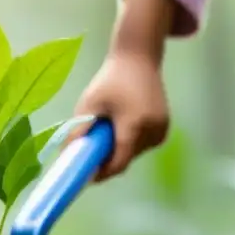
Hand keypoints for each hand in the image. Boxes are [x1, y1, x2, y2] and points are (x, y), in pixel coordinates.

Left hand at [70, 52, 169, 181]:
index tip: (88, 175)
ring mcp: (162, 129)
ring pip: (135, 154)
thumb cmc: (110, 80)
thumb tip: (68, 156)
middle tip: (93, 145)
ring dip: (120, 149)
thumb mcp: (89, 103)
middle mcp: (153, 130)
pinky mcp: (165, 128)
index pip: (119, 162)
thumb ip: (79, 130)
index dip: (103, 172)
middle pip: (126, 158)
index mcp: (134, 124)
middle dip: (109, 158)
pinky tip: (124, 123)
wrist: (138, 59)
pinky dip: (131, 142)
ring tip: (109, 127)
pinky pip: (144, 145)